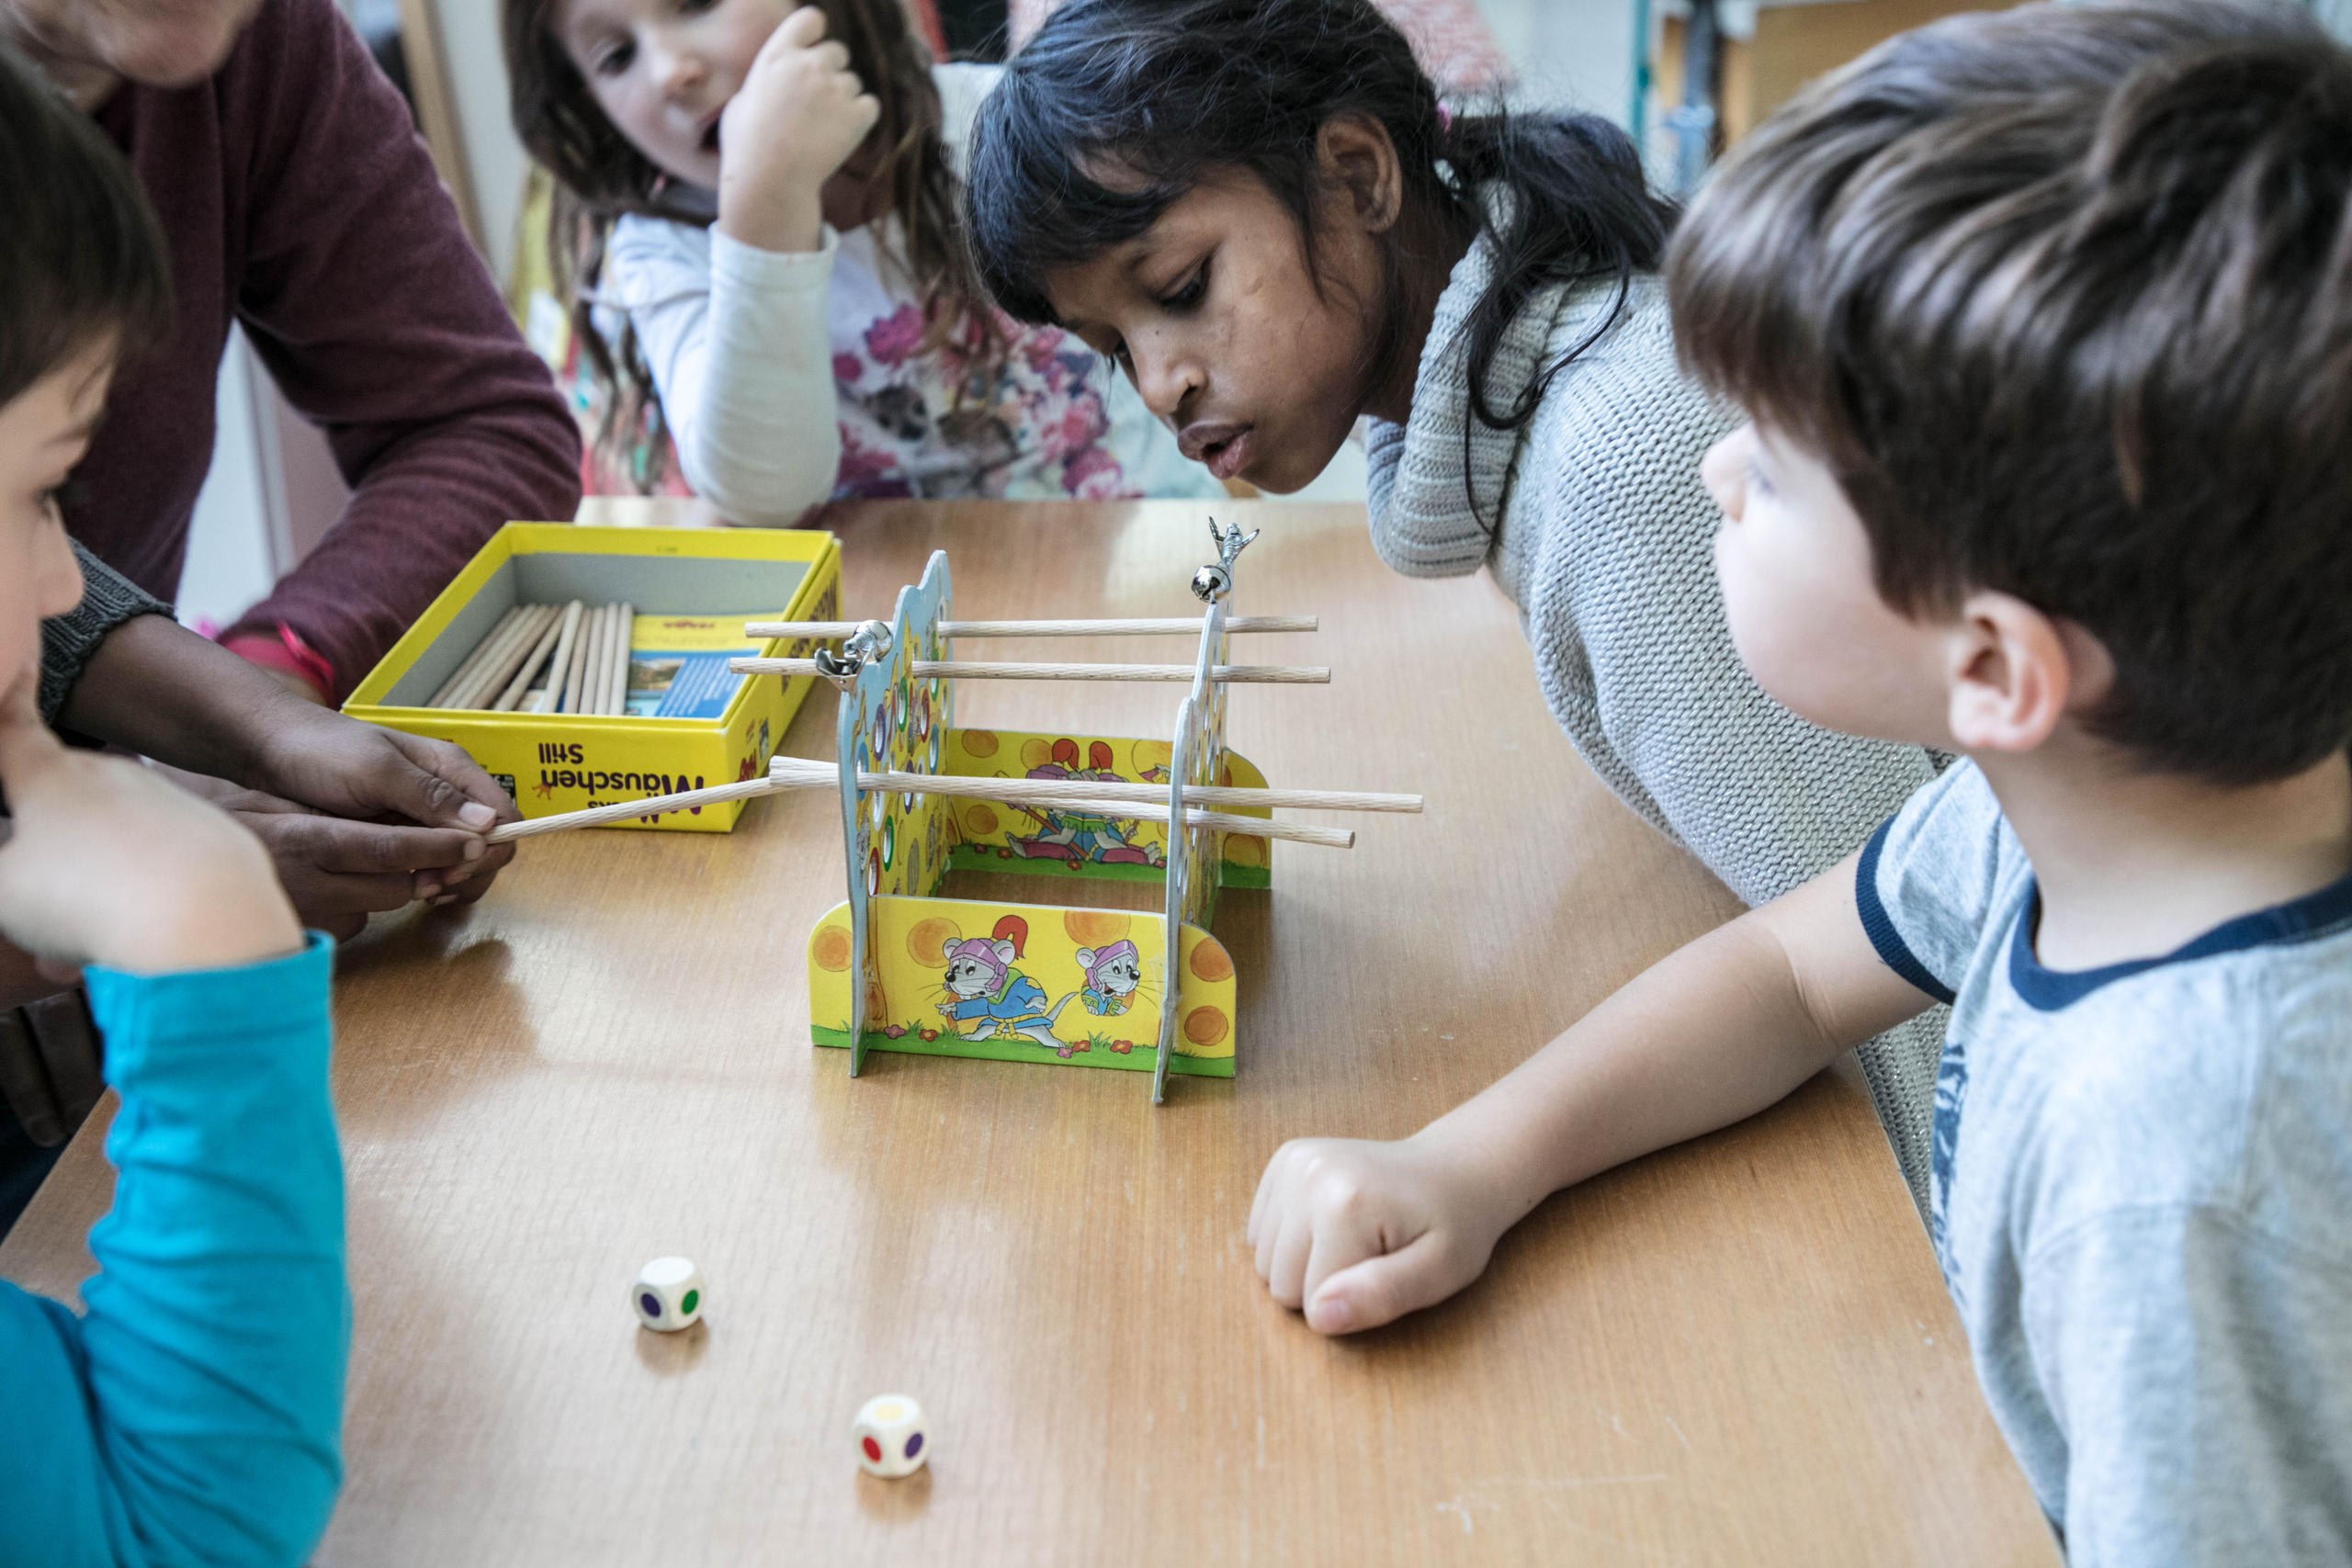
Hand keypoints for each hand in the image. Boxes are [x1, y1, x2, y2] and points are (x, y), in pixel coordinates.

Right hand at [0, 675, 300, 975]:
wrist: (208, 922)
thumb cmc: (85, 899)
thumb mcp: (3, 888)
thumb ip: (4, 864)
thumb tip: (21, 855)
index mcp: (50, 774)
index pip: (14, 727)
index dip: (8, 700)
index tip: (18, 662)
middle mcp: (113, 774)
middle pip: (66, 805)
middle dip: (52, 857)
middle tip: (43, 913)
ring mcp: (169, 800)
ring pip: (116, 847)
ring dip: (98, 895)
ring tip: (88, 950)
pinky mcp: (215, 833)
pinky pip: (166, 866)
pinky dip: (151, 901)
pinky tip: (150, 937)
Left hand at [191, 714, 521, 940]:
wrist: (269, 749)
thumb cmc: (321, 752)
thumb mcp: (376, 772)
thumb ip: (431, 798)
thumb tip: (488, 823)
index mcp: (452, 769)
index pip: (505, 817)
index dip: (490, 850)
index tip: (451, 869)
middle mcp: (448, 792)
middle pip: (491, 843)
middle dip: (471, 870)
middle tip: (430, 886)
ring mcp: (425, 815)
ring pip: (464, 857)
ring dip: (451, 879)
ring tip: (418, 890)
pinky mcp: (402, 832)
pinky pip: (434, 862)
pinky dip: (431, 879)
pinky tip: (408, 887)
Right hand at [716, 5, 880, 253]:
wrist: (770, 182)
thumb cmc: (747, 149)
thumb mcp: (740, 103)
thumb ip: (764, 83)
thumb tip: (772, 84)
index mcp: (777, 56)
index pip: (809, 18)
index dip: (814, 32)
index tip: (812, 49)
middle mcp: (809, 65)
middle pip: (837, 51)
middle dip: (830, 71)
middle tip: (817, 102)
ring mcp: (835, 89)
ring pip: (852, 82)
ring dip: (843, 99)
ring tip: (822, 128)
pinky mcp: (857, 115)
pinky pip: (870, 105)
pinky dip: (861, 118)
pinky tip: (841, 135)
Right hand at [1247, 1133, 1511, 1334]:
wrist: (1455, 1169)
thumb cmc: (1453, 1228)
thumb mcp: (1438, 1274)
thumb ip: (1381, 1296)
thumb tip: (1319, 1317)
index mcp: (1345, 1204)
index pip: (1312, 1305)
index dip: (1352, 1304)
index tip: (1388, 1273)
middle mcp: (1309, 1174)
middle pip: (1279, 1283)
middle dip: (1323, 1287)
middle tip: (1372, 1258)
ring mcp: (1294, 1162)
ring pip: (1263, 1261)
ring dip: (1304, 1264)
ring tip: (1354, 1240)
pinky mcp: (1286, 1159)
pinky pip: (1259, 1232)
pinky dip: (1291, 1241)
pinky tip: (1331, 1225)